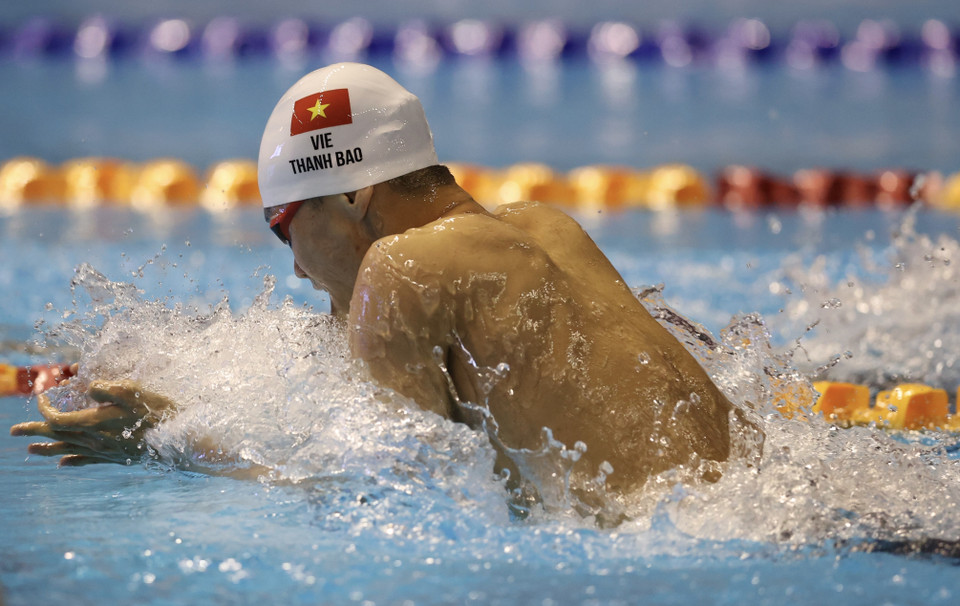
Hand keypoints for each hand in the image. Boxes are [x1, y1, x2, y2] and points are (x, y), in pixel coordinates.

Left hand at [9, 380, 177, 466]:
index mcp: (94, 423)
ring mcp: (103, 450)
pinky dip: (70, 461)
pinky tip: (62, 464)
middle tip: (13, 431)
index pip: (58, 418)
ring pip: (67, 450)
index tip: (44, 395)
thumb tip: (87, 387)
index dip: (46, 408)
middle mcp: (94, 440)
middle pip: (57, 436)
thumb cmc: (157, 413)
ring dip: (46, 448)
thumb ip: (107, 389)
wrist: (176, 439)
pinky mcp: (114, 457)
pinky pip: (85, 460)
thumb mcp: (133, 392)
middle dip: (34, 432)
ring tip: (29, 450)